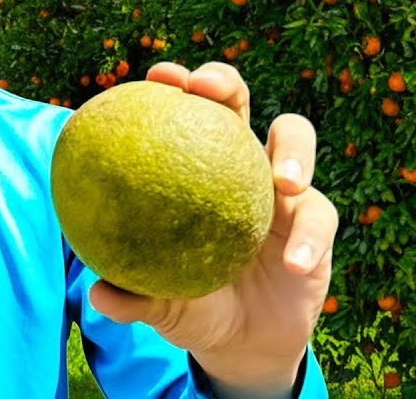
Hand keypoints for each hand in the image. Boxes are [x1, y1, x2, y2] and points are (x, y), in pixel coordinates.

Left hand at [88, 62, 337, 391]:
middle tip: (204, 89)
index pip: (183, 112)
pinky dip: (308, 240)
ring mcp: (281, 186)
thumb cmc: (191, 304)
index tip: (157, 76)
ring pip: (295, 138)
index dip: (174, 84)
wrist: (241, 340)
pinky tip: (294, 261)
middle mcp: (237, 163)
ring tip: (282, 179)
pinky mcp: (316, 220)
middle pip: (235, 101)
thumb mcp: (161, 305)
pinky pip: (318, 219)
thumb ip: (134, 298)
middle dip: (222, 81)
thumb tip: (97, 295)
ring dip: (292, 150)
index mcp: (195, 167)